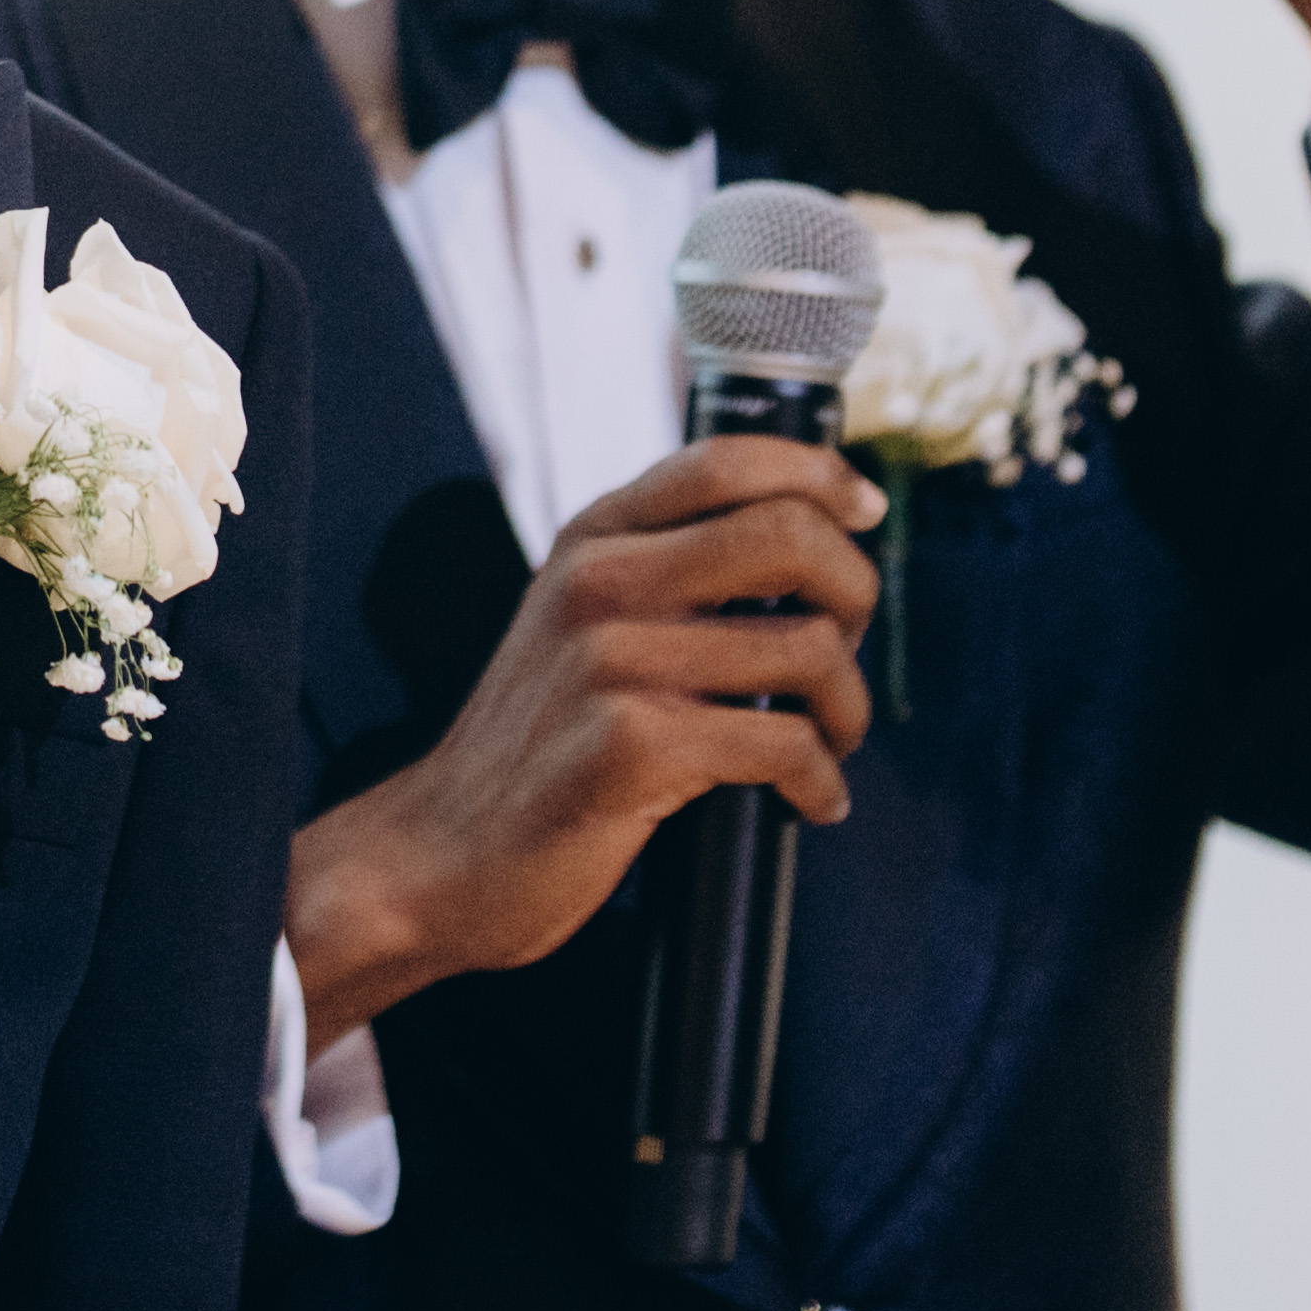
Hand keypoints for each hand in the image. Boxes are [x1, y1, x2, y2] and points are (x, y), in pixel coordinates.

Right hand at [284, 439, 880, 1053]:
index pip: (725, 459)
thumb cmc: (539, 740)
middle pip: (789, 535)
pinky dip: (821, 781)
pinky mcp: (633, 746)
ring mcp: (611, 661)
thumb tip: (804, 536)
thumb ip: (662, 567)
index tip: (865, 515)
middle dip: (856, 592)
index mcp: (593, 538)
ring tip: (830, 742)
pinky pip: (783, 743)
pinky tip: (811, 800)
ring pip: (806, 648)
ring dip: (848, 708)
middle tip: (848, 648)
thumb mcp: (579, 621)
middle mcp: (599, 581)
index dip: (819, 475)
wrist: (444, 851)